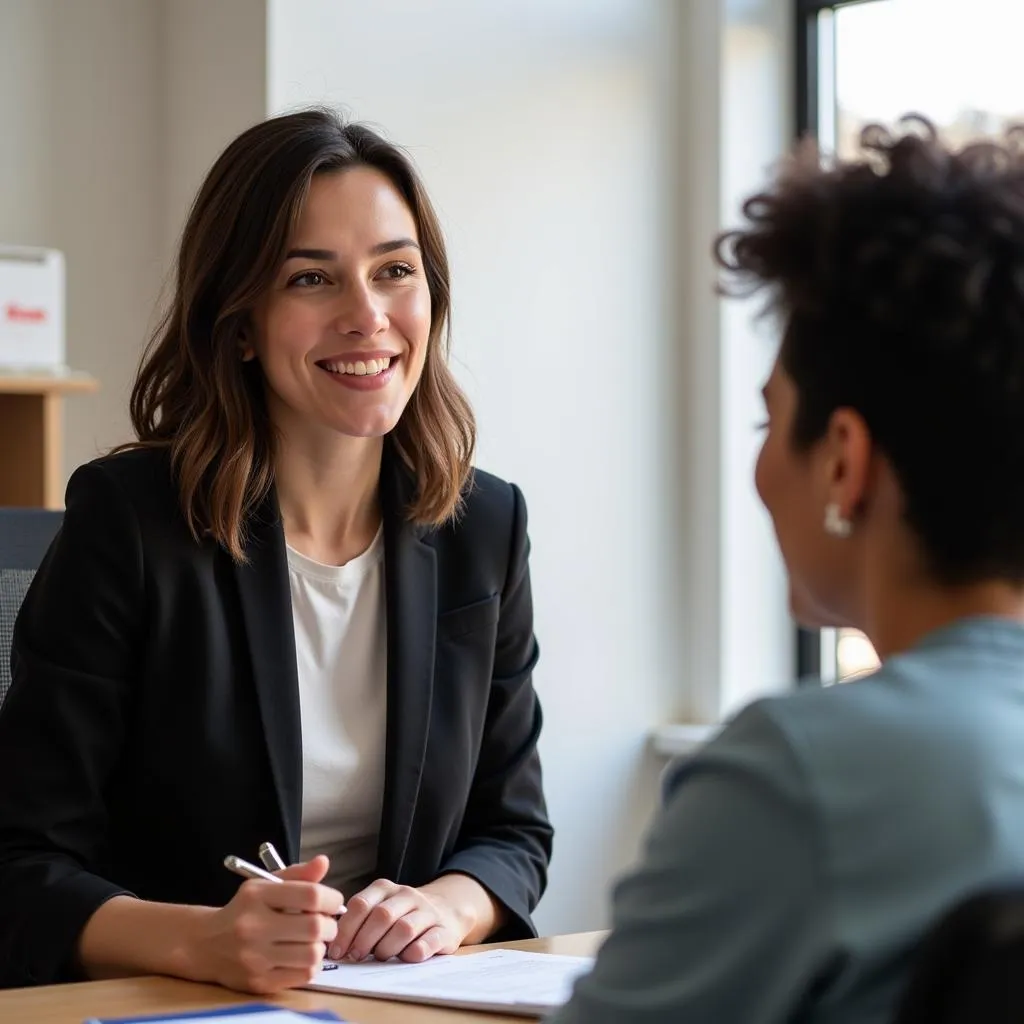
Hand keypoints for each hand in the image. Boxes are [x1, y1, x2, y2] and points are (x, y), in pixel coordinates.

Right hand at [186, 855, 344, 993]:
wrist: (205, 945)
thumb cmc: (243, 911)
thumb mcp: (265, 885)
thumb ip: (298, 875)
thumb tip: (323, 862)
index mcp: (257, 896)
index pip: (310, 895)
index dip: (331, 898)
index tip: (334, 901)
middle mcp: (253, 927)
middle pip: (314, 927)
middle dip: (330, 924)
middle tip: (326, 923)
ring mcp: (254, 958)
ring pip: (312, 954)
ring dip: (320, 946)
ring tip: (313, 940)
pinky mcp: (258, 982)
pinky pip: (302, 975)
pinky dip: (310, 965)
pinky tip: (301, 956)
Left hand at [327, 878, 471, 963]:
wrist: (447, 909)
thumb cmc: (401, 915)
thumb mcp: (379, 907)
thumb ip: (358, 920)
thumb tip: (331, 944)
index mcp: (385, 889)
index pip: (360, 904)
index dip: (346, 930)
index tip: (337, 951)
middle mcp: (407, 895)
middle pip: (381, 916)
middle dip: (364, 940)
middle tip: (356, 957)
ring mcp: (428, 912)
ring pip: (404, 928)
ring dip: (387, 948)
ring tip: (380, 958)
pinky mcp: (444, 930)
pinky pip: (428, 942)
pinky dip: (413, 953)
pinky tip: (405, 958)